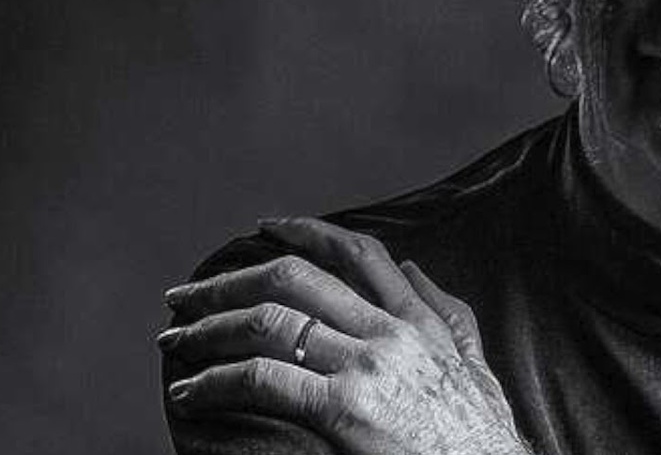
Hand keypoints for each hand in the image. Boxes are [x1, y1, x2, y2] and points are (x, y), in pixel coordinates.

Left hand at [158, 217, 526, 454]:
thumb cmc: (485, 439)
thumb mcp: (478, 365)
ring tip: (175, 342)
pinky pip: (264, 379)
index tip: (264, 227)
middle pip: (295, 280)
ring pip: (269, 322)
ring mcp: (366, 367)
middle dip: (231, 282)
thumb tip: (414, 269)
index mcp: (418, 321)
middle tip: (187, 295)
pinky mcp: (345, 408)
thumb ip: (449, 315)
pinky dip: (216, 381)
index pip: (356, 254)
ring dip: (210, 328)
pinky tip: (191, 392)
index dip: (305, 232)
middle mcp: (389, 332)